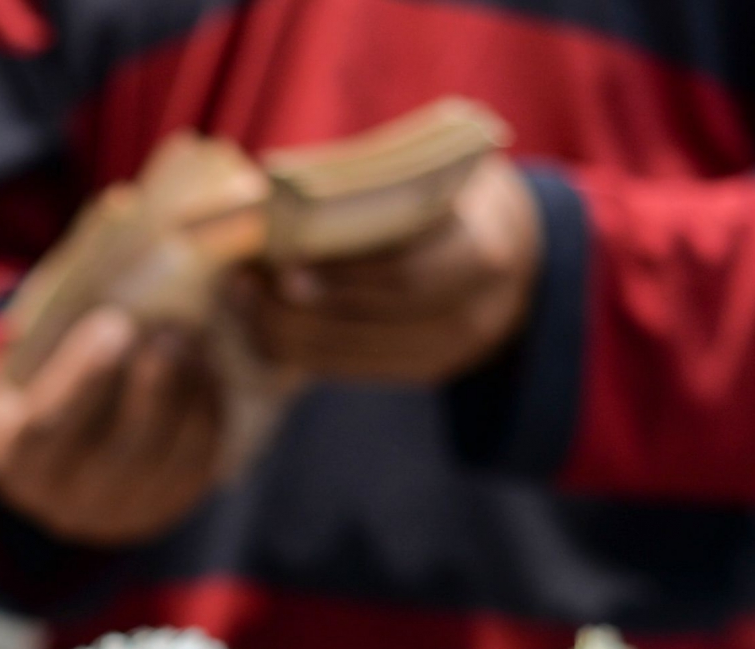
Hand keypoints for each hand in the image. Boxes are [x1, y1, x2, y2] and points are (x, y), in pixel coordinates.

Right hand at [0, 307, 225, 545]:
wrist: (57, 447)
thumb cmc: (40, 376)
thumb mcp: (28, 351)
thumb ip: (58, 312)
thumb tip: (114, 236)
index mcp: (13, 454)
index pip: (46, 427)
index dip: (83, 377)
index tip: (115, 326)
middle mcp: (62, 501)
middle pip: (118, 450)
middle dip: (153, 388)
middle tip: (176, 331)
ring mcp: (116, 513)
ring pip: (164, 459)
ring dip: (188, 396)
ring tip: (197, 342)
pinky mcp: (161, 508)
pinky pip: (196, 467)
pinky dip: (208, 415)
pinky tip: (208, 371)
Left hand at [229, 154, 543, 383]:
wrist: (511, 246)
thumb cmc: (453, 193)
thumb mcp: (432, 173)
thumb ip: (370, 185)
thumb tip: (267, 195)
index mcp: (482, 253)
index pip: (405, 276)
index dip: (342, 277)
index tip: (282, 263)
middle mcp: (471, 314)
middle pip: (370, 323)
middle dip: (298, 307)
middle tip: (245, 281)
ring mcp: (447, 351)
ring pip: (351, 355)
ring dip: (286, 330)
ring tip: (243, 297)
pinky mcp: (420, 370)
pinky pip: (349, 368)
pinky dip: (299, 349)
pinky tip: (262, 323)